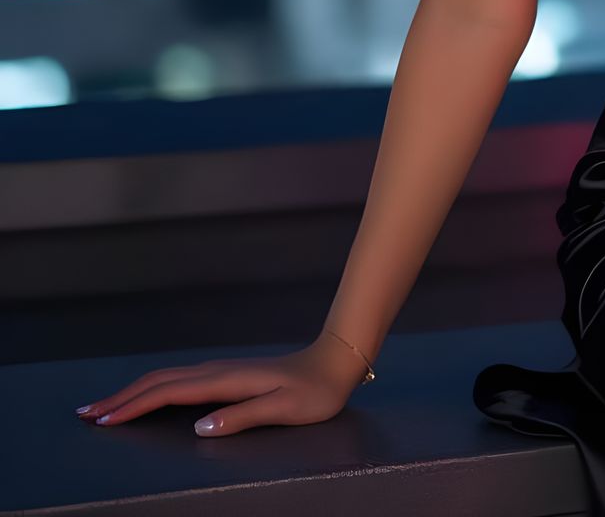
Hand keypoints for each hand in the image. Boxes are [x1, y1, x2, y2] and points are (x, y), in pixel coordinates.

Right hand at [73, 330, 372, 436]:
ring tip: (104, 406)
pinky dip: (154, 387)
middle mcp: (219, 371)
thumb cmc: (315, 391)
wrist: (335, 361)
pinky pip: (180, 380)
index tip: (103, 421)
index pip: (170, 392)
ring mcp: (222, 370)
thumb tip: (199, 428)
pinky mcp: (227, 375)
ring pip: (168, 378)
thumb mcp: (284, 408)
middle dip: (121, 397)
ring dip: (133, 391)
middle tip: (85, 414)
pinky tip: (147, 396)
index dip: (135, 407)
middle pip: (160, 381)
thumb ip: (243, 417)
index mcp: (227, 381)